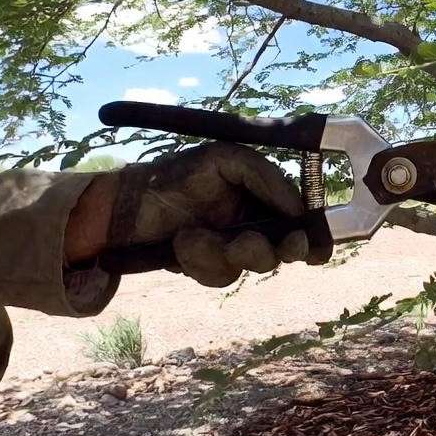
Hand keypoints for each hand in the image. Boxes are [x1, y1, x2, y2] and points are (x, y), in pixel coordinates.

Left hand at [93, 143, 317, 285]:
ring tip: (189, 237)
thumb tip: (297, 208)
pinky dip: (199, 262)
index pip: (299, 218)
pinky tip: (179, 246)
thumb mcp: (224, 159)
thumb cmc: (176, 175)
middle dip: (265, 250)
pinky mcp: (211, 266)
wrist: (127, 206)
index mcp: (263, 194)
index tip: (304, 243)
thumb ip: (264, 175)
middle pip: (283, 248)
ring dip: (219, 253)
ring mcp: (233, 246)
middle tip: (245, 244)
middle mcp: (254, 222)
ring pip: (249, 264)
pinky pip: (220, 276)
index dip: (308, 234)